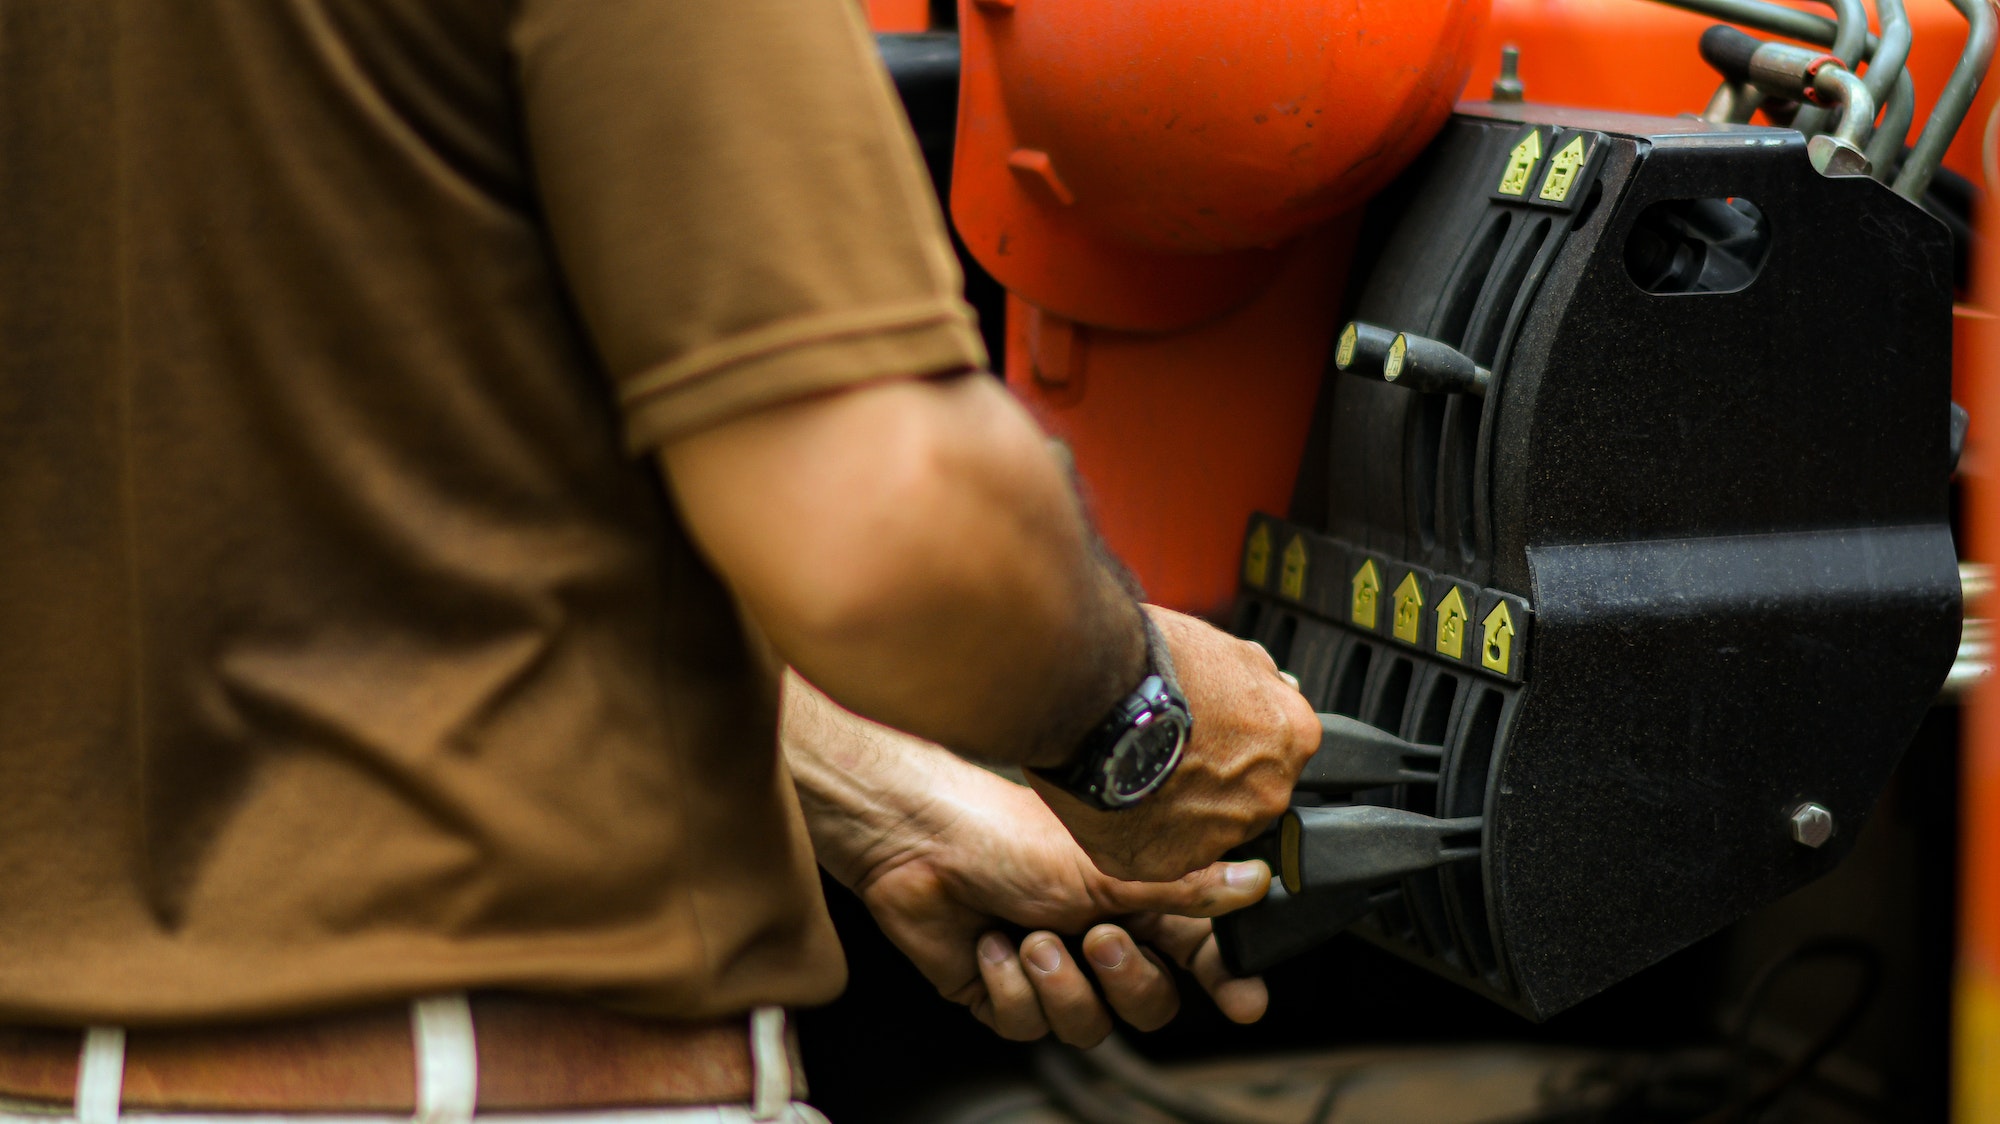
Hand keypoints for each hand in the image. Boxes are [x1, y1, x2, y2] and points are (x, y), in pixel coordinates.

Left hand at [854, 767, 1271, 1045]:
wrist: (918, 840)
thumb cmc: (1006, 833)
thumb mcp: (1107, 865)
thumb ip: (1184, 886)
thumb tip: (1255, 882)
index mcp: (1134, 897)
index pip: (1199, 952)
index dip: (1226, 981)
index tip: (1244, 1001)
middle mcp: (1097, 933)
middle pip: (1149, 1003)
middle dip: (1127, 982)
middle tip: (1100, 940)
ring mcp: (1050, 966)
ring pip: (1088, 1024)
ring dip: (1061, 985)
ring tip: (1032, 936)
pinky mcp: (1002, 991)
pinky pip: (1029, 1025)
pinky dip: (1011, 986)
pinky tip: (992, 944)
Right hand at [1028, 605, 1320, 881]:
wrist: (1092, 697)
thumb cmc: (1151, 665)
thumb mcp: (1225, 648)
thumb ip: (1261, 679)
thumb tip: (1282, 688)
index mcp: (1291, 737)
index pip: (1281, 747)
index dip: (1240, 735)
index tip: (1211, 729)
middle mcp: (1268, 794)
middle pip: (1248, 794)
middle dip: (1216, 777)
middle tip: (1171, 749)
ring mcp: (1220, 835)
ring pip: (1206, 828)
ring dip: (1181, 808)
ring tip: (1139, 772)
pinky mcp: (1168, 864)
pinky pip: (1159, 853)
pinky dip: (1140, 833)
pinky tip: (1119, 797)